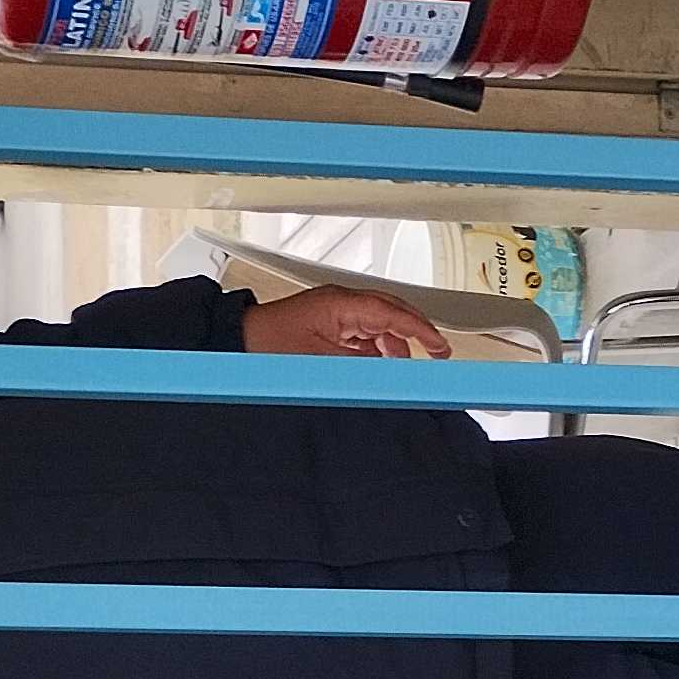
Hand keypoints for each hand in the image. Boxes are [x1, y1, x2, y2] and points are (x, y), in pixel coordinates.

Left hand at [242, 283, 450, 360]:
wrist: (238, 343)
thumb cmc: (267, 344)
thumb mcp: (319, 361)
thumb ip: (359, 367)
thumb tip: (391, 374)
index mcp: (341, 304)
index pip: (392, 313)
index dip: (421, 329)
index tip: (440, 346)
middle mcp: (341, 304)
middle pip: (390, 314)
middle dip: (416, 333)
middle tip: (438, 352)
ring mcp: (335, 315)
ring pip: (378, 326)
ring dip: (395, 345)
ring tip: (406, 367)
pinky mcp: (328, 328)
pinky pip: (361, 336)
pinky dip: (376, 350)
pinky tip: (381, 365)